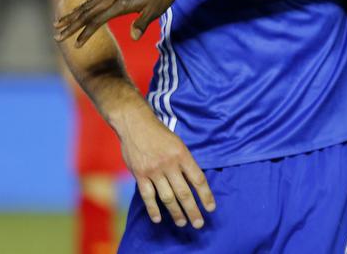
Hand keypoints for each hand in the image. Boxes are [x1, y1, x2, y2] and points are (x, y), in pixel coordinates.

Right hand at [54, 0, 181, 46]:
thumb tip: (133, 37)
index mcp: (122, 2)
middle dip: (71, 25)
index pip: (98, 20)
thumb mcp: (157, 9)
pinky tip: (76, 11)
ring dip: (72, 15)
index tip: (75, 45)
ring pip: (88, 3)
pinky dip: (82, 5)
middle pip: (87, 12)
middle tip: (56, 36)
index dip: (86, 33)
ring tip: (58, 24)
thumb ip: (143, 22)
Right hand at [120, 111, 215, 227]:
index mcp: (182, 154)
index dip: (206, 195)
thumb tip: (193, 182)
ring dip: (176, 212)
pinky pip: (147, 195)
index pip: (198, 179)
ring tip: (182, 223)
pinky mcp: (139, 174)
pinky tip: (158, 219)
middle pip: (184, 192)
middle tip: (199, 223)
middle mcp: (169, 164)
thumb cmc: (159, 134)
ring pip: (167, 197)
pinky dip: (153, 208)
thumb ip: (184, 162)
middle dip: (193, 210)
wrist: (135, 124)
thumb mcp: (178, 143)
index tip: (211, 208)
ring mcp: (154, 170)